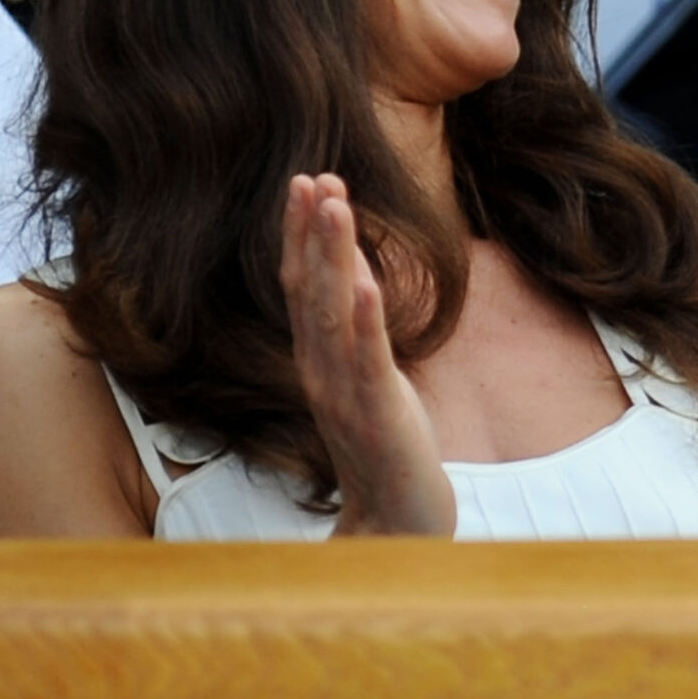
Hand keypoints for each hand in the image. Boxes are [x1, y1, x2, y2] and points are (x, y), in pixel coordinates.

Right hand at [278, 175, 453, 535]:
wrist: (395, 522)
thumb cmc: (385, 444)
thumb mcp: (371, 373)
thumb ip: (357, 322)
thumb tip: (352, 264)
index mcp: (319, 360)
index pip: (302, 286)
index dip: (302, 234)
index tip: (307, 182)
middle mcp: (321, 371)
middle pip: (308, 290)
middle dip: (310, 232)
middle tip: (311, 177)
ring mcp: (344, 392)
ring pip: (330, 314)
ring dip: (332, 257)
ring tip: (334, 207)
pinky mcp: (376, 413)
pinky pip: (366, 360)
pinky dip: (363, 318)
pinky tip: (363, 281)